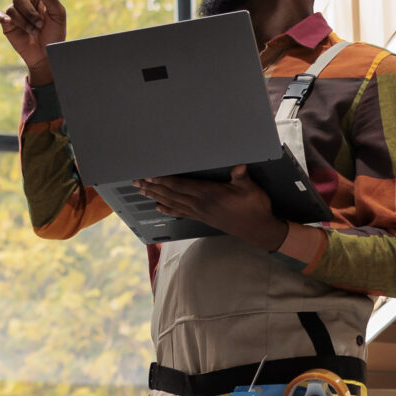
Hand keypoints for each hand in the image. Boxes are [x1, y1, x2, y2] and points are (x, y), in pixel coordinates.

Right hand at [0, 0, 66, 74]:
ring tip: (34, 30)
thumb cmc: (55, 34)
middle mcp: (24, 0)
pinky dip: (6, 19)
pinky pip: (1, 15)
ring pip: (12, 8)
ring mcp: (14, 11)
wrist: (47, 53)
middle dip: (31, 13)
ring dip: (25, 22)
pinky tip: (10, 24)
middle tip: (40, 25)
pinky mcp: (6, 23)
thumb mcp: (59, 15)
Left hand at [135, 166, 293, 256]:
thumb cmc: (254, 208)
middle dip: (152, 187)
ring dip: (155, 196)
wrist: (258, 229)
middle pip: (171, 193)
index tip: (150, 174)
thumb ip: (241, 177)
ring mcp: (199, 212)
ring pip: (172, 202)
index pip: (180, 185)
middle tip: (137, 182)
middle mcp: (200, 204)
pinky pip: (180, 212)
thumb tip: (239, 167)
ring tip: (142, 191)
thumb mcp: (250, 189)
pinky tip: (159, 207)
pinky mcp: (202, 218)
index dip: (163, 180)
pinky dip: (167, 209)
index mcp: (208, 194)